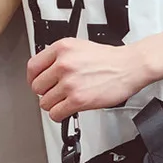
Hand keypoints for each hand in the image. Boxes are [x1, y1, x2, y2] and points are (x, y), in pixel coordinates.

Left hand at [27, 38, 151, 122]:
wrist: (129, 66)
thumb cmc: (110, 59)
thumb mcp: (79, 47)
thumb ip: (60, 56)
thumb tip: (45, 70)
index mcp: (62, 49)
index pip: (33, 67)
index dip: (33, 79)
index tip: (37, 83)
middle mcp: (64, 64)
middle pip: (37, 87)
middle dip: (45, 92)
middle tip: (55, 93)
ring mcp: (70, 83)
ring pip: (45, 102)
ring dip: (53, 105)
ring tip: (64, 101)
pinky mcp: (78, 100)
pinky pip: (55, 113)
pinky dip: (59, 115)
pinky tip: (66, 110)